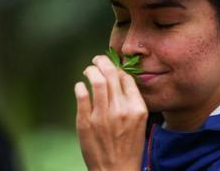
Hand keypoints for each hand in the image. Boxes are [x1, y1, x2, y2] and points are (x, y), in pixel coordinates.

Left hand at [75, 55, 147, 170]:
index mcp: (137, 109)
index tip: (111, 67)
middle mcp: (121, 110)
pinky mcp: (85, 122)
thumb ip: (131, 101)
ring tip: (88, 70)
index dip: (117, 68)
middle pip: (111, 74)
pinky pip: (82, 95)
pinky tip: (81, 86)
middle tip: (97, 60)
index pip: (126, 78)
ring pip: (96, 81)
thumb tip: (119, 78)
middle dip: (102, 62)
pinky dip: (80, 86)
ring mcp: (102, 116)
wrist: (116, 170)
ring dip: (91, 70)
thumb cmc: (128, 146)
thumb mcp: (139, 122)